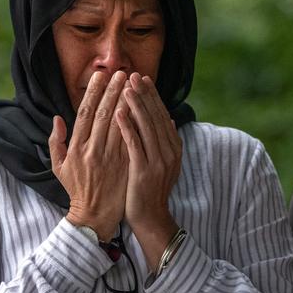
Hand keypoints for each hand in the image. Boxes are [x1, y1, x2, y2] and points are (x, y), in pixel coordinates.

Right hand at [49, 70, 128, 240]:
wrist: (95, 216)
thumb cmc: (77, 190)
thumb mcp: (59, 167)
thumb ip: (56, 142)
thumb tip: (57, 118)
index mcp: (76, 148)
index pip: (85, 113)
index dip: (93, 92)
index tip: (101, 76)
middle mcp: (93, 150)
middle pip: (105, 113)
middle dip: (114, 90)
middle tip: (122, 72)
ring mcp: (110, 158)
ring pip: (120, 123)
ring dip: (127, 101)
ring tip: (133, 84)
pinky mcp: (125, 165)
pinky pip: (132, 139)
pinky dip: (137, 122)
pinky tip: (142, 107)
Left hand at [116, 73, 182, 269]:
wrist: (150, 218)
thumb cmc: (150, 190)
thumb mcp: (163, 163)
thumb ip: (165, 141)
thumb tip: (169, 118)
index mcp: (173, 148)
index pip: (162, 115)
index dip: (152, 96)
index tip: (142, 79)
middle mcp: (168, 152)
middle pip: (155, 116)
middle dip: (144, 94)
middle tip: (133, 74)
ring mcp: (157, 161)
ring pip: (146, 126)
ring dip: (136, 104)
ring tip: (125, 86)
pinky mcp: (143, 170)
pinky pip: (134, 143)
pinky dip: (127, 125)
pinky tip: (119, 111)